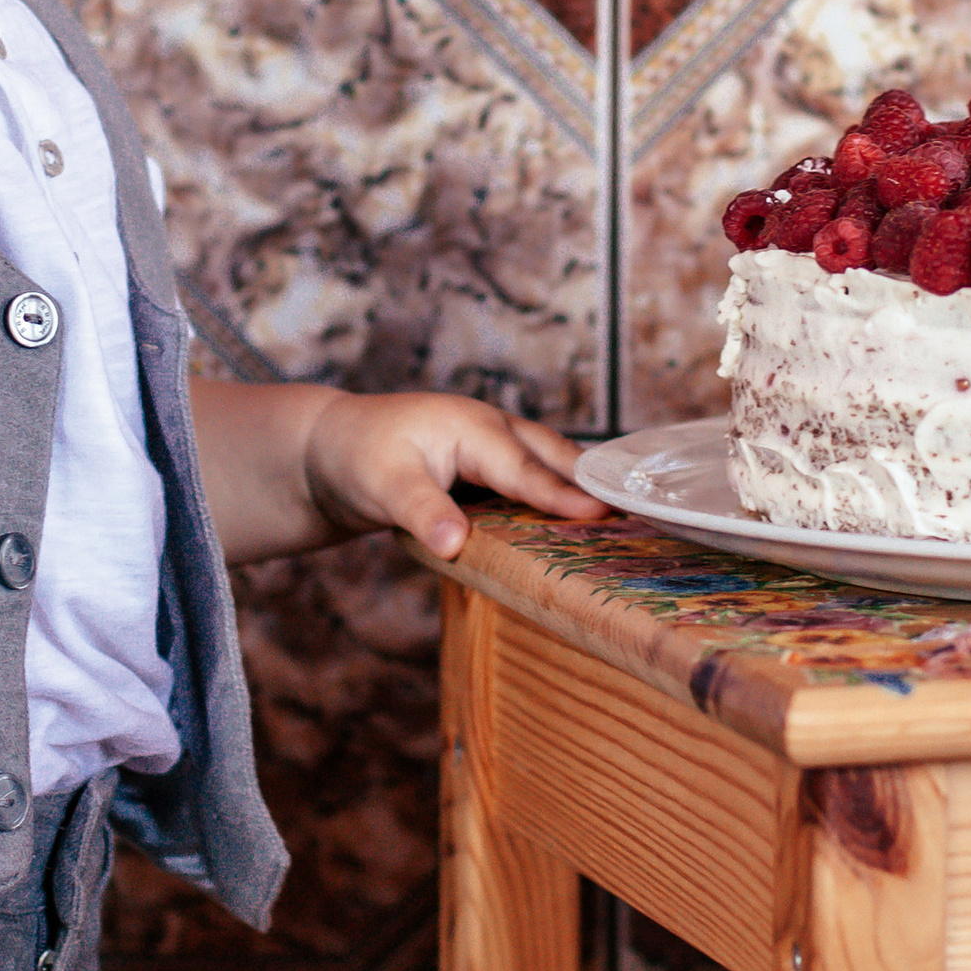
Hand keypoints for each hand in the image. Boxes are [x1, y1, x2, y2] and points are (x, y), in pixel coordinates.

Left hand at [299, 391, 609, 562]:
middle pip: (553, 457)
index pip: (526, 469)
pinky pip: (532, 478)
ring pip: (547, 463)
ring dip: (582, 486)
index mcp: (473, 427)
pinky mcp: (485, 468)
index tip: (605, 514)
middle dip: (594, 482)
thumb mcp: (383, 486)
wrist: (326, 450)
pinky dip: (558, 493)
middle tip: (644, 510)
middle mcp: (491, 429)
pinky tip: (579, 520)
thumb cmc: (355, 458)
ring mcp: (490, 446)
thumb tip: (456, 543)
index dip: (564, 495)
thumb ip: (423, 512)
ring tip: (628, 516)